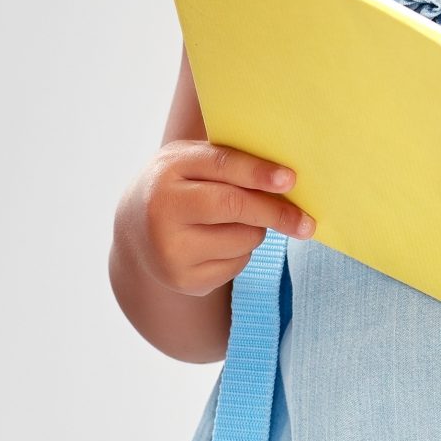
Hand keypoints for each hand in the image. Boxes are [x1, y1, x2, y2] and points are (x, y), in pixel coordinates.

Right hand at [129, 140, 315, 296]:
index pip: (221, 167)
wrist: (134, 229)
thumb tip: (285, 177)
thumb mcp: (189, 161)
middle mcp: (163, 212)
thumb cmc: (177, 184)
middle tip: (306, 221)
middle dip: (276, 211)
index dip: (258, 173)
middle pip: (235, 207)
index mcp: (167, 172)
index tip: (290, 179)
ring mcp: (172, 251)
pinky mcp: (185, 280)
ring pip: (243, 239)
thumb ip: (227, 161)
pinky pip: (238, 264)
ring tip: (234, 220)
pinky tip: (218, 242)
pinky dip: (241, 251)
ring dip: (256, 229)